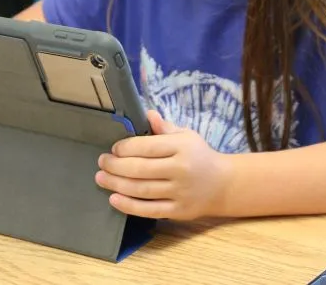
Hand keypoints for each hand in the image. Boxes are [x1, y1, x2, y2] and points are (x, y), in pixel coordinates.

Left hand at [95, 111, 231, 219]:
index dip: (126, 148)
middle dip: (116, 166)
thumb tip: (147, 114)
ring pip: (142, 190)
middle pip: (141, 169)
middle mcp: (180, 170)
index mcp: (182, 147)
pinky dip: (129, 206)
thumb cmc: (199, 156)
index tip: (113, 149)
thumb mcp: (186, 136)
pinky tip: (114, 199)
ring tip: (101, 178)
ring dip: (117, 184)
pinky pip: (149, 210)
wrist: (223, 185)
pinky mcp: (178, 211)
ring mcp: (179, 192)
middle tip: (101, 162)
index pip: (148, 147)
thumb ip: (165, 128)